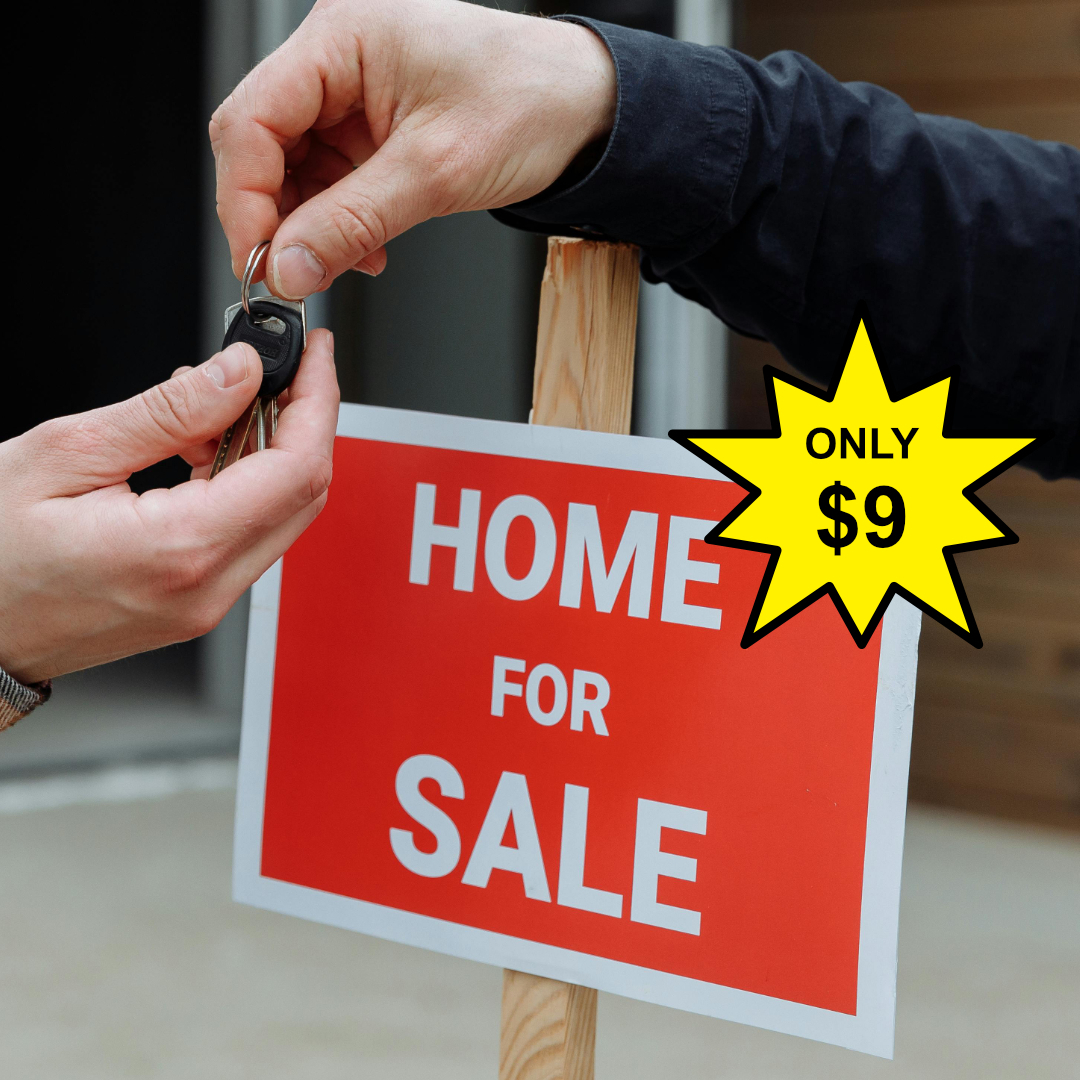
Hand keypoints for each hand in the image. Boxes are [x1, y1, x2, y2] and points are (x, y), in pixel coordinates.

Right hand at [0, 331, 337, 682]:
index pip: (296, 470)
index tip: (315, 355)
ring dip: (272, 452)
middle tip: (280, 368)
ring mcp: (206, 604)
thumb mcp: (66, 455)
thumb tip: (238, 374)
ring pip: (283, 515)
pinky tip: (205, 452)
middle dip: (304, 420)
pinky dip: (246, 485)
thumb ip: (168, 414)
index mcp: (181, 549)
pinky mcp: (197, 605)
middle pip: (304, 493)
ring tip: (215, 408)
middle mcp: (208, 589)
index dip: (318, 402)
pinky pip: (251, 536)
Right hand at [211, 0, 615, 298]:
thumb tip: (286, 265)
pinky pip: (330, 176)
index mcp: (342, 36)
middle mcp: (338, 55)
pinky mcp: (370, 122)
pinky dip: (339, 219)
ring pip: (294, 166)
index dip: (245, 199)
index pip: (251, 119)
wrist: (584, 109)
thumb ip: (351, 222)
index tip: (260, 260)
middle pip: (264, 143)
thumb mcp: (436, 172)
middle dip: (279, 217)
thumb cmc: (529, 102)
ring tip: (347, 260)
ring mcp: (352, 89)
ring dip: (312, 225)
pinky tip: (363, 246)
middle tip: (296, 273)